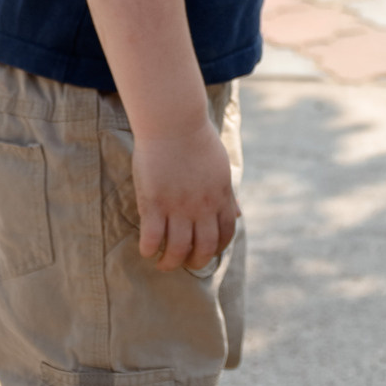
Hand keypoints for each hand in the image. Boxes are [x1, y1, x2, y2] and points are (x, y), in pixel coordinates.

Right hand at [131, 119, 239, 271]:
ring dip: (170, 263)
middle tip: (184, 262)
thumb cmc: (196, 138)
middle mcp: (203, 206)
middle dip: (195, 262)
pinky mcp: (155, 203)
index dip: (217, 248)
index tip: (206, 251)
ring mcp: (179, 206)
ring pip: (178, 249)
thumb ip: (228, 194)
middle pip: (204, 248)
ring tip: (163, 263)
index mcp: (221, 196)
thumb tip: (238, 213)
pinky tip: (146, 250)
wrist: (173, 121)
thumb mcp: (221, 166)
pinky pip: (153, 237)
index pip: (226, 234)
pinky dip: (149, 249)